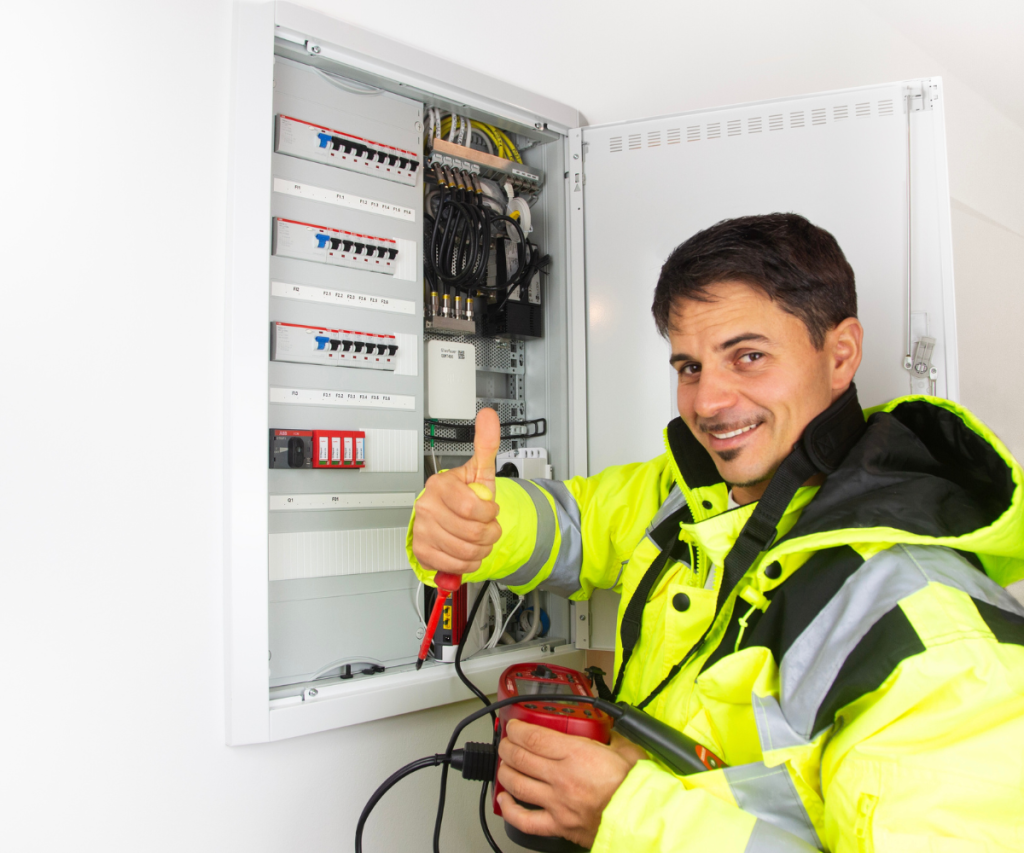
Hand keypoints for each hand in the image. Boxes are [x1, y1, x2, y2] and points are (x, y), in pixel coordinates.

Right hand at [411, 408, 501, 575]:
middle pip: (471, 533)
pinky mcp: (421, 550)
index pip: (472, 508)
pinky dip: (467, 563)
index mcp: (441, 485)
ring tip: (479, 540)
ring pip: (465, 552)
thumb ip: (486, 444)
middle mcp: (427, 506)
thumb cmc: (466, 496)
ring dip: (481, 550)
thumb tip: (488, 416)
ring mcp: (422, 529)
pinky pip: (454, 565)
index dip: (489, 514)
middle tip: (487, 528)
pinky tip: (467, 551)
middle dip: (489, 534)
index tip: (490, 511)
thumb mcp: (480, 472)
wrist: (451, 519)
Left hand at [496, 719, 647, 848]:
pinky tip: (505, 800)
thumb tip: (610, 729)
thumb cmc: (637, 788)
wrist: (643, 820)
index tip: (514, 727)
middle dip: (508, 747)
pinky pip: (525, 820)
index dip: (517, 729)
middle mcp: (562, 777)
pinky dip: (509, 809)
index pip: (534, 737)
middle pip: (520, 758)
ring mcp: (557, 802)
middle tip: (506, 743)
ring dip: (506, 772)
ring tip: (505, 765)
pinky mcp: (559, 825)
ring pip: (518, 784)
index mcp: (577, 754)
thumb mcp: (628, 750)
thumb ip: (614, 736)